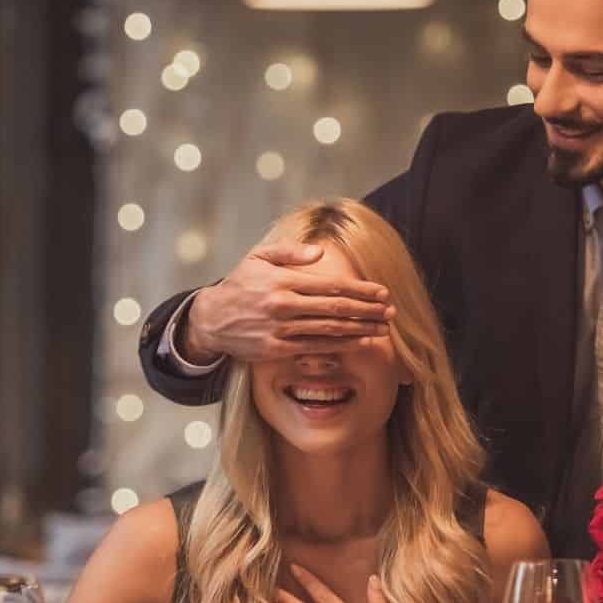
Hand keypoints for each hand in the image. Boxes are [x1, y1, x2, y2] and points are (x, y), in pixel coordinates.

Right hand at [182, 243, 393, 362]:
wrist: (212, 319)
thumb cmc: (240, 284)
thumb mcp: (259, 257)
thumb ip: (291, 252)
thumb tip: (321, 252)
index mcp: (282, 280)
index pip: (331, 286)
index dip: (360, 290)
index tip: (382, 292)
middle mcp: (283, 306)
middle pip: (336, 309)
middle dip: (368, 310)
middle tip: (391, 311)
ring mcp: (281, 330)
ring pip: (330, 331)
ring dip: (360, 330)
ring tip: (383, 328)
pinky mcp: (277, 350)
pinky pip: (315, 348)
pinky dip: (340, 345)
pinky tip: (359, 342)